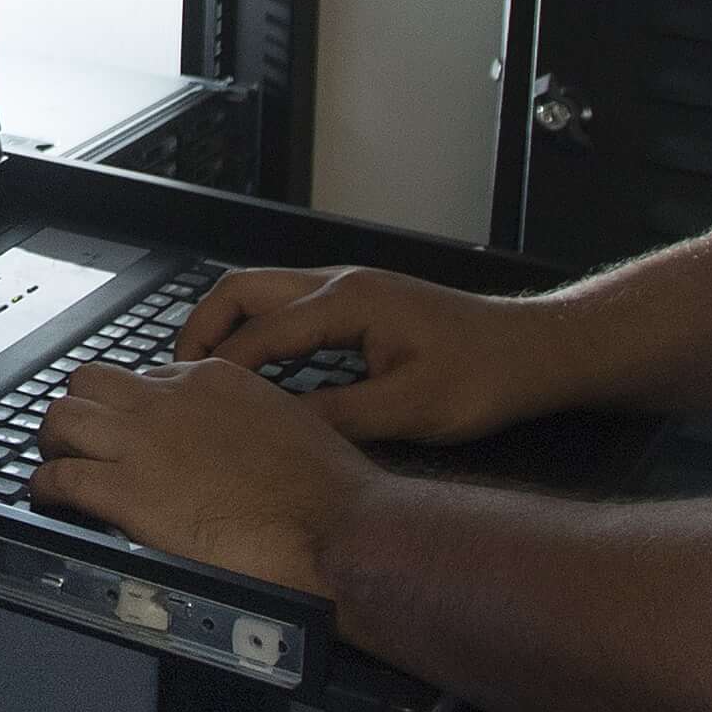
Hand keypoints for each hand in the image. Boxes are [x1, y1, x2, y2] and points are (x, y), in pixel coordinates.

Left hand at [30, 358, 374, 595]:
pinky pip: (60, 478)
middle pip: (90, 382)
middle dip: (83, 411)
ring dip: (56, 443)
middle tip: (84, 442)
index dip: (134, 408)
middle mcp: (166, 400)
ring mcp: (141, 443)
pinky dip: (47, 489)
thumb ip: (242, 419)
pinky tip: (52, 500)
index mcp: (209, 378)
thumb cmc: (326, 485)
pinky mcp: (126, 492)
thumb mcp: (283, 419)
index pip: (146, 378)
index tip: (135, 433)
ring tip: (60, 464)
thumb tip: (227, 440)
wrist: (334, 523)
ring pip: (62, 418)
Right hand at [179, 264, 578, 446]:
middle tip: (175, 374)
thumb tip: (279, 428)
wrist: (535, 351)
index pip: (259, 332)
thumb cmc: (486, 376)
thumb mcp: (411, 409)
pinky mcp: (362, 304)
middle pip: (244, 289)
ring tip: (204, 374)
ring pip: (264, 293)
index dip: (218, 368)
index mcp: (348, 302)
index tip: (187, 400)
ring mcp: (352, 289)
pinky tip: (260, 372)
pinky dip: (260, 333)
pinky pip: (290, 308)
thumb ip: (339, 416)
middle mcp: (342, 284)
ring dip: (229, 327)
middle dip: (202, 328)